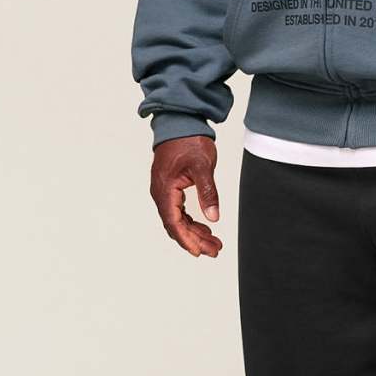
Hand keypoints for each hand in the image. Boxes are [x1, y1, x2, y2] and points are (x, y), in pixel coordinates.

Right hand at [150, 135, 221, 256]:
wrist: (180, 123)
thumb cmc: (189, 141)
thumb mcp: (203, 166)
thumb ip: (208, 192)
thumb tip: (213, 217)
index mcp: (165, 189)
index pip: (174, 222)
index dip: (186, 239)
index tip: (199, 252)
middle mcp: (161, 193)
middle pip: (175, 225)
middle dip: (194, 240)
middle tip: (215, 250)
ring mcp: (164, 191)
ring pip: (178, 220)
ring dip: (194, 233)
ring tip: (214, 243)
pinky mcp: (170, 188)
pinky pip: (178, 211)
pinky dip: (191, 222)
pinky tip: (205, 228)